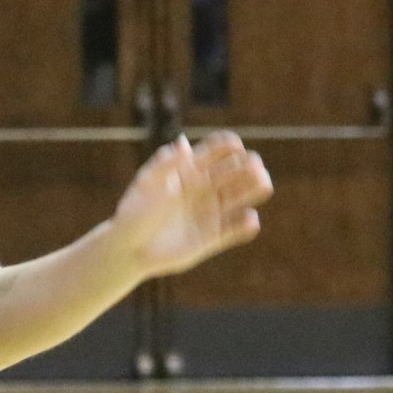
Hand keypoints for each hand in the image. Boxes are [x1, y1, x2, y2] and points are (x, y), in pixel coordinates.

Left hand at [108, 131, 271, 278]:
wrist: (128, 249)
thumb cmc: (133, 213)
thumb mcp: (146, 186)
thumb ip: (165, 165)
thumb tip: (183, 143)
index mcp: (188, 170)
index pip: (215, 151)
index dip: (228, 145)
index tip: (236, 146)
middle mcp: (204, 188)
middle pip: (233, 171)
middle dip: (247, 166)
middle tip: (255, 167)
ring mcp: (210, 211)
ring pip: (240, 196)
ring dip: (254, 188)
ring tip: (264, 184)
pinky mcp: (213, 237)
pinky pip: (236, 229)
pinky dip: (246, 225)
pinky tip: (251, 220)